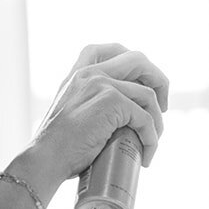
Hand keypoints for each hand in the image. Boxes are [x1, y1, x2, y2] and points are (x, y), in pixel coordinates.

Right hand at [32, 43, 169, 179]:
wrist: (46, 159)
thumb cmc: (59, 148)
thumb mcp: (71, 115)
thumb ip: (88, 105)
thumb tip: (120, 120)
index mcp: (78, 74)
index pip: (108, 49)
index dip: (134, 63)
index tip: (143, 85)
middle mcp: (89, 74)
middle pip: (138, 59)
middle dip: (158, 80)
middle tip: (162, 108)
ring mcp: (100, 84)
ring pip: (148, 94)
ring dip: (157, 121)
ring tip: (151, 142)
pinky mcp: (111, 102)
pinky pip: (146, 118)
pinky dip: (152, 138)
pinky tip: (146, 155)